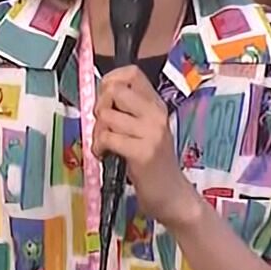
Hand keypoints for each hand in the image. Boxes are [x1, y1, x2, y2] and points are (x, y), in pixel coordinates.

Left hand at [92, 66, 202, 228]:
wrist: (173, 197)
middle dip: (100, 106)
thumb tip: (100, 97)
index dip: (111, 80)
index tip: (105, 99)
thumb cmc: (154, 165)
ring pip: (107, 115)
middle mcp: (156, 114)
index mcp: (157, 105)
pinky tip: (104, 155)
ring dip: (97, 131)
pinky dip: (98, 147)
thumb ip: (129, 112)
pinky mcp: (142, 152)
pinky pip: (108, 137)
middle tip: (103, 125)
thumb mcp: (145, 131)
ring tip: (103, 144)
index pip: (132, 73)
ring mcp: (151, 132)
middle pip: (115, 90)